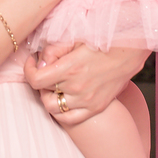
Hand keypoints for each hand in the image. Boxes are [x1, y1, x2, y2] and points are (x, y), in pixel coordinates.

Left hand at [25, 45, 150, 124]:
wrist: (128, 52)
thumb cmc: (101, 41)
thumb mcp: (75, 39)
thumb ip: (54, 49)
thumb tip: (40, 61)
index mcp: (70, 68)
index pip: (36, 80)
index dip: (29, 71)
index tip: (32, 63)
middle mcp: (77, 87)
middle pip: (43, 95)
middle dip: (40, 84)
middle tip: (45, 73)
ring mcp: (87, 100)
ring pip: (53, 109)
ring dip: (49, 98)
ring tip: (54, 87)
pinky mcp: (95, 107)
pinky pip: (70, 119)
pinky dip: (62, 113)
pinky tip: (63, 101)